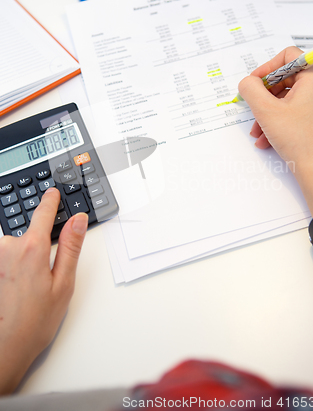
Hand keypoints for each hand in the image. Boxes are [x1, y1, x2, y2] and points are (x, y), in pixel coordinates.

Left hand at [0, 188, 87, 394]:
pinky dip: (10, 269)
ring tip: (26, 291)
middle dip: (38, 249)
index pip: (43, 214)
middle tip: (43, 279)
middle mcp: (8, 248)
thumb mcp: (63, 283)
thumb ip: (71, 246)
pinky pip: (4, 259)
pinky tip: (13, 291)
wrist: (4, 348)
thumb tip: (78, 220)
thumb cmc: (34, 322)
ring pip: (14, 248)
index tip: (53, 193)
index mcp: (31, 248)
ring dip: (22, 261)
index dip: (51, 202)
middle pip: (29, 235)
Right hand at [238, 46, 312, 215]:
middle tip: (254, 109)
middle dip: (264, 97)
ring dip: (267, 113)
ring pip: (287, 99)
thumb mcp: (266, 110)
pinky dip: (278, 122)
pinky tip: (266, 139)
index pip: (287, 56)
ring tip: (257, 131)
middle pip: (285, 79)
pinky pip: (294, 112)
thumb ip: (251, 89)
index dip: (266, 68)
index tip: (254, 83)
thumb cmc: (301, 140)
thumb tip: (247, 82)